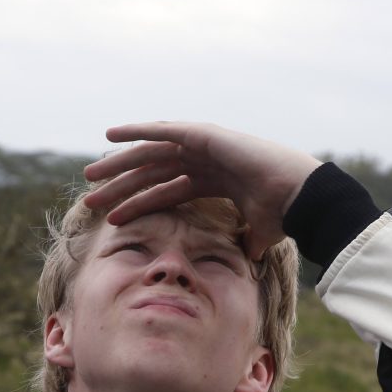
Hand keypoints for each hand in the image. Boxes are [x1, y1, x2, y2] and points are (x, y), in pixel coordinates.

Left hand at [83, 122, 322, 259]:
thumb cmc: (283, 215)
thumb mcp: (257, 232)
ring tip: (91, 174)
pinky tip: (111, 136)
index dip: (139, 204)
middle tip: (91, 198)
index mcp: (215, 181)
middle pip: (152, 172)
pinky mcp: (205, 135)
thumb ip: (246, 241)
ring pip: (151, 154)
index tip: (113, 219)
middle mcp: (206, 161)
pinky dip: (137, 131)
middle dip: (121, 185)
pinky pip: (164, 131)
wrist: (300, 196)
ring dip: (120, 162)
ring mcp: (205, 145)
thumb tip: (246, 260)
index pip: (166, 192)